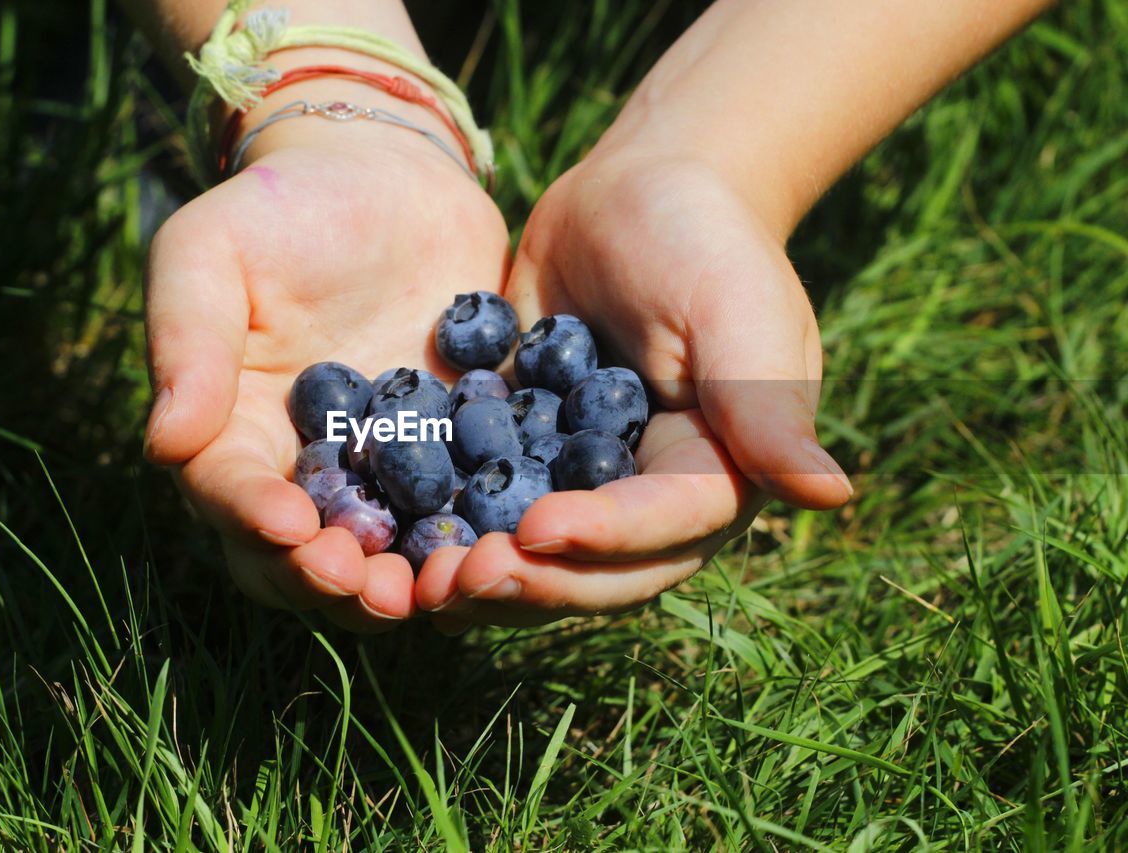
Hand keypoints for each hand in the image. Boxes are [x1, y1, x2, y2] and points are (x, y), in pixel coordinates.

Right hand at [143, 116, 508, 631]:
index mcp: (234, 431)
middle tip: (374, 587)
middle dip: (334, 581)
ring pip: (385, 553)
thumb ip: (188, 339)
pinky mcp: (453, 457)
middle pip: (303, 555)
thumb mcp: (212, 250)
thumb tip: (163, 443)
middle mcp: (306, 469)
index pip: (231, 492)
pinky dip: (475, 539)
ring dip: (406, 582)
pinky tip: (502, 547)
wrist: (390, 175)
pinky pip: (462, 512)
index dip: (254, 519)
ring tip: (436, 590)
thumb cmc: (284, 206)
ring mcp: (385, 472)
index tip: (290, 527)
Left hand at [415, 148, 850, 628]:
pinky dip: (442, 526)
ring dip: (477, 573)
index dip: (602, 540)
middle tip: (456, 579)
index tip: (536, 528)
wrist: (636, 191)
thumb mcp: (739, 312)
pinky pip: (483, 505)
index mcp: (713, 478)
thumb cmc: (703, 239)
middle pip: (593, 572)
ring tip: (416, 578)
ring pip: (532, 557)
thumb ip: (768, 406)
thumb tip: (830, 497)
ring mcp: (579, 484)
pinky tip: (390, 537)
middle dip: (528, 583)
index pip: (661, 530)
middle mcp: (645, 500)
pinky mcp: (521, 458)